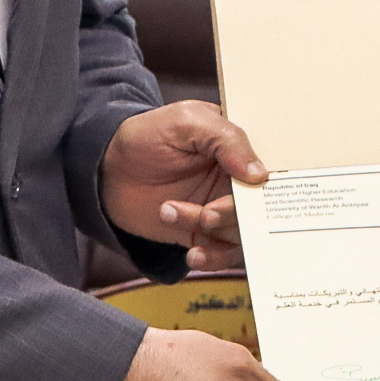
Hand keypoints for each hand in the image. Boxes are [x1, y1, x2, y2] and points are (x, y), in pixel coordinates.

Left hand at [100, 102, 263, 267]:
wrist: (104, 169)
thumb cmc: (146, 135)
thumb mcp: (185, 122)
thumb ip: (226, 139)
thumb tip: (260, 174)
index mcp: (241, 147)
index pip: (275, 166)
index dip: (275, 182)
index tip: (260, 191)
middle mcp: (237, 180)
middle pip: (262, 206)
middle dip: (237, 214)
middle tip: (209, 212)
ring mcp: (222, 208)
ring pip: (242, 233)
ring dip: (213, 231)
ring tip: (173, 213)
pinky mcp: (203, 233)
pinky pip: (221, 254)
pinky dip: (212, 258)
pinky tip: (193, 254)